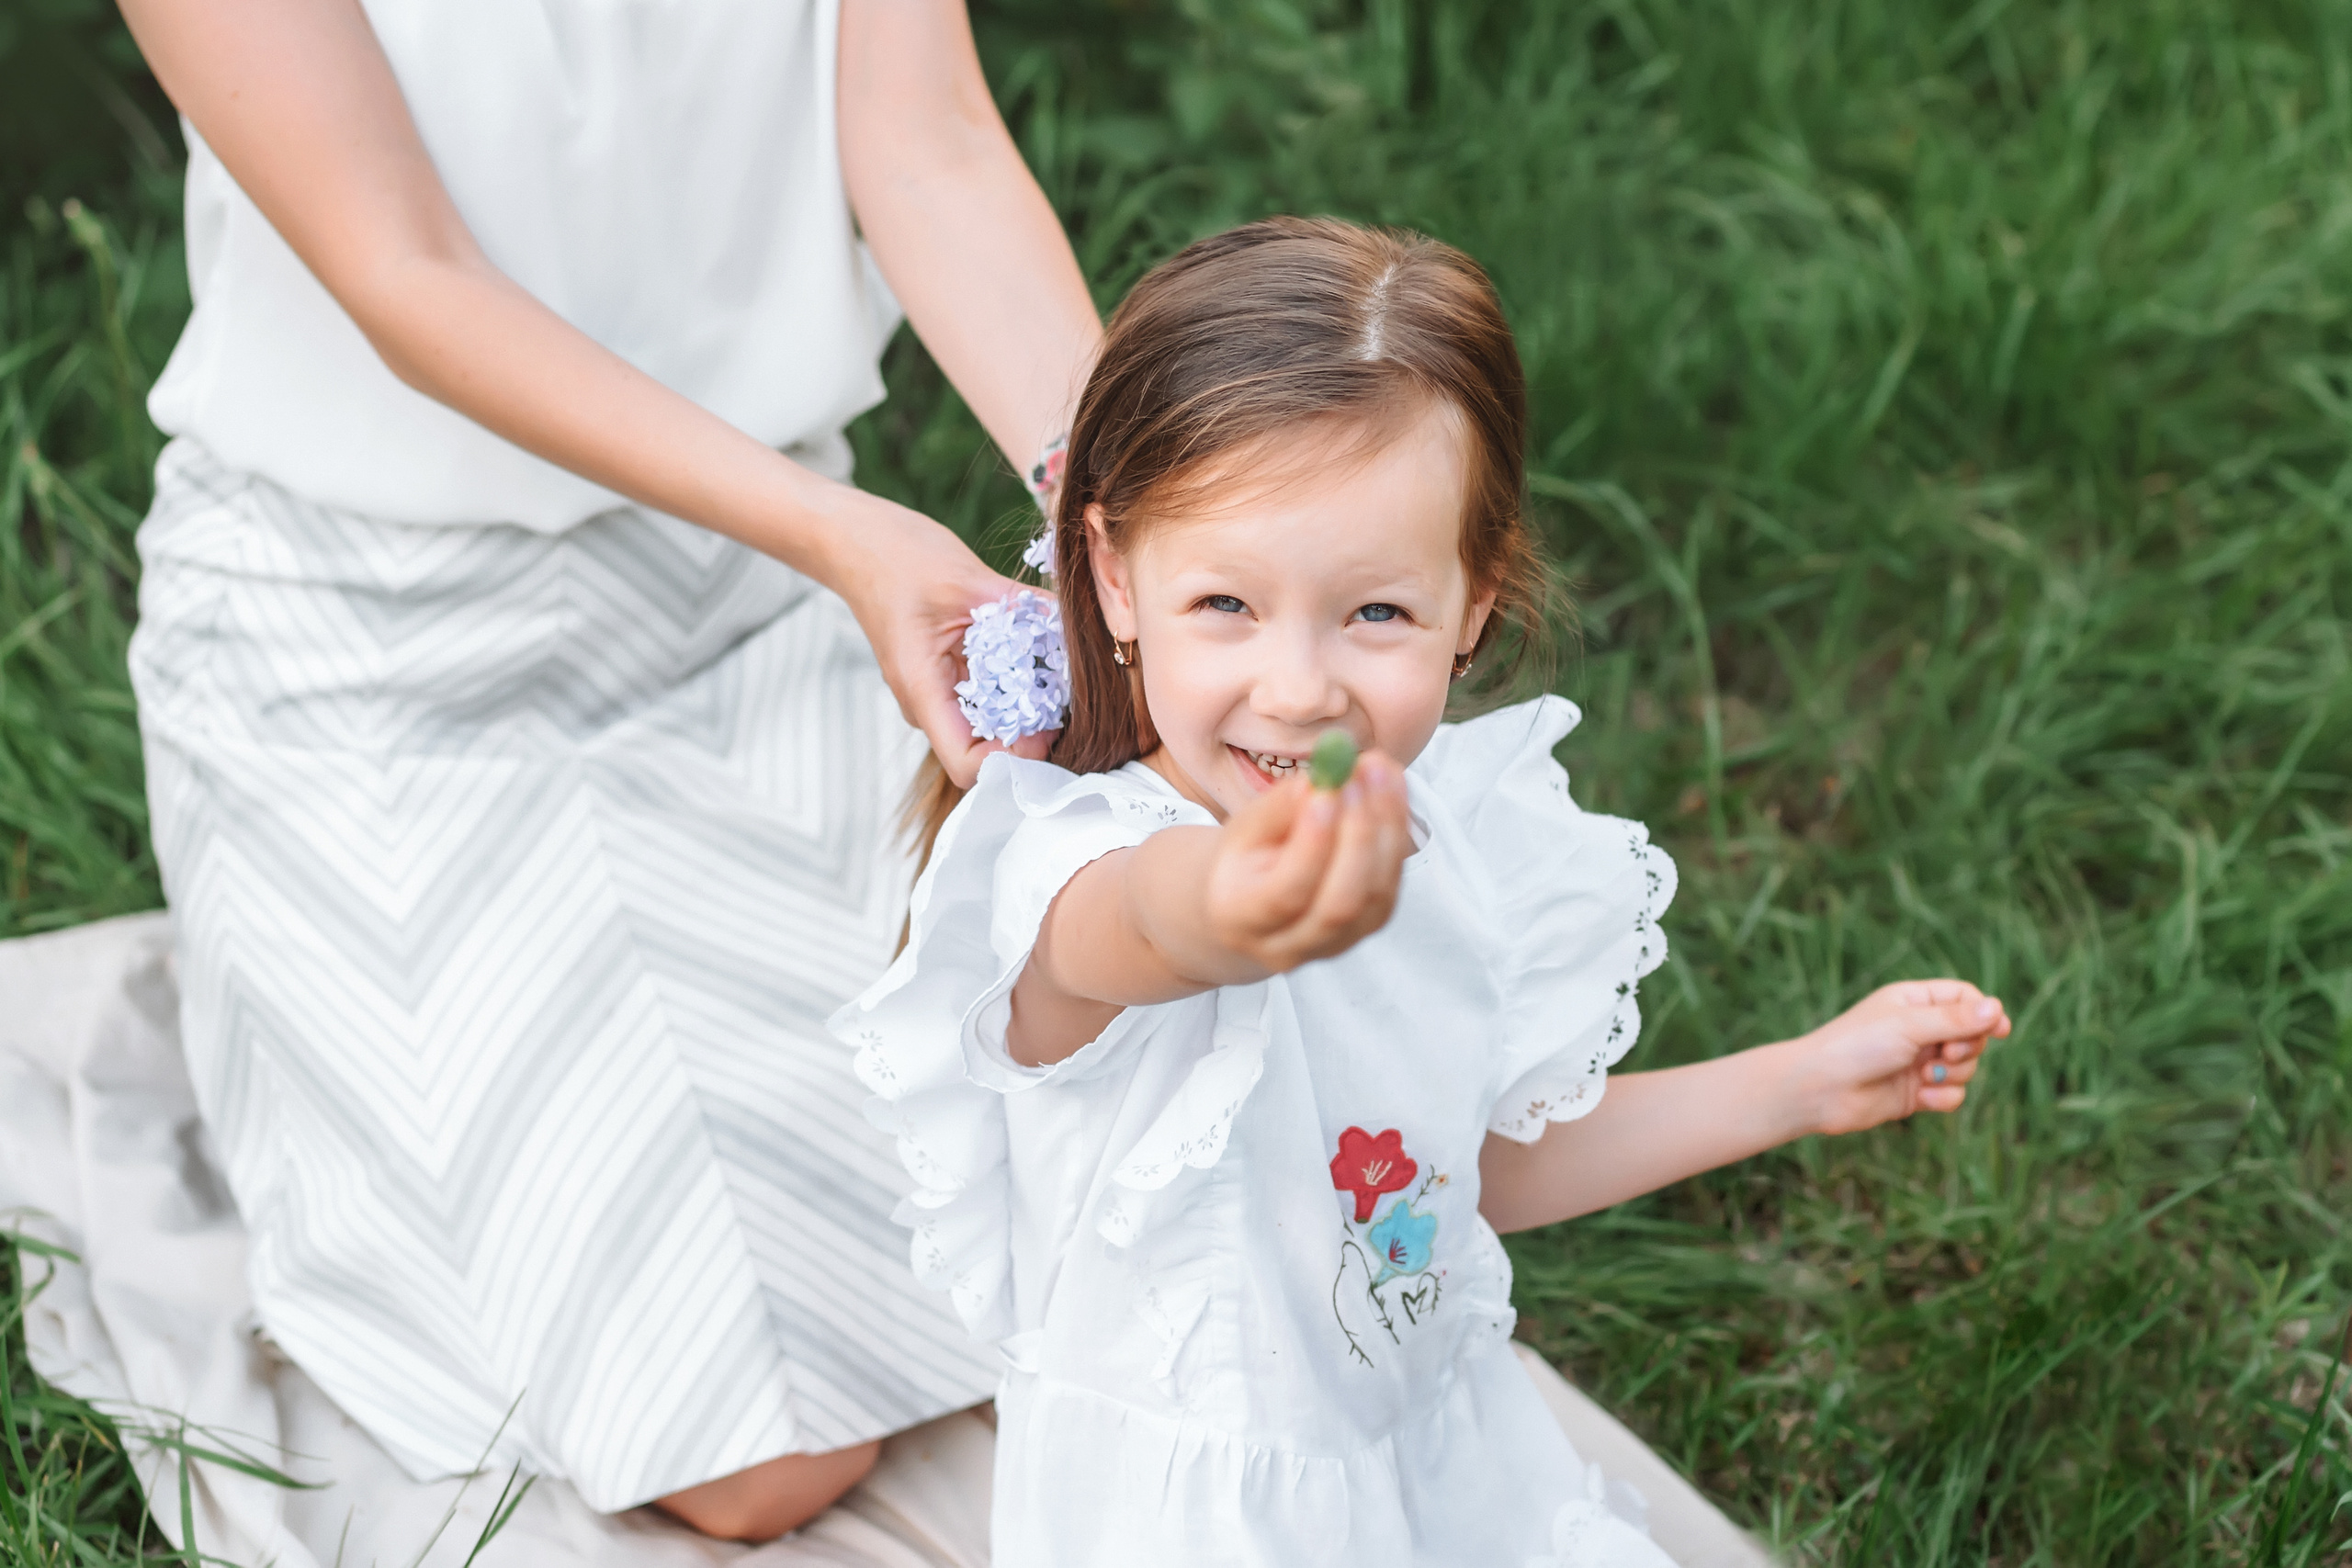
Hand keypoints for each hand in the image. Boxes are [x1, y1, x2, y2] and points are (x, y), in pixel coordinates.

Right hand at [825, 489, 1055, 786]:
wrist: (857, 541)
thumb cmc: (896, 556)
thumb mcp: (969, 579)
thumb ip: (1025, 608)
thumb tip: (1081, 627)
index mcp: (923, 689)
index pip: (968, 766)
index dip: (1014, 761)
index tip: (1050, 726)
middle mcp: (928, 702)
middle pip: (985, 750)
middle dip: (1029, 733)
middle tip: (1070, 700)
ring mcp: (936, 690)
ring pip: (989, 723)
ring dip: (1025, 707)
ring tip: (1058, 676)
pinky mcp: (947, 673)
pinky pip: (987, 694)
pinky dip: (1015, 682)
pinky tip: (1037, 655)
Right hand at [1197, 752, 1411, 976]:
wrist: (1254, 903)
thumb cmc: (1245, 860)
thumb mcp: (1244, 829)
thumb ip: (1278, 808)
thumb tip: (1323, 780)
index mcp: (1241, 918)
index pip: (1286, 894)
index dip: (1313, 843)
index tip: (1328, 790)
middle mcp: (1288, 945)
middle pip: (1339, 904)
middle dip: (1359, 833)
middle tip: (1363, 773)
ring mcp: (1334, 946)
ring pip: (1375, 896)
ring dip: (1385, 826)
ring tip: (1378, 770)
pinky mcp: (1367, 930)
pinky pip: (1391, 885)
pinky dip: (1396, 833)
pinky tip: (1390, 791)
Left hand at [1791, 979, 2011, 1136]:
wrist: (1820, 1090)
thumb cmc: (1857, 1046)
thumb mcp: (1909, 1025)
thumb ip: (1955, 1020)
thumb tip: (1997, 1008)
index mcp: (1913, 1001)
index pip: (1964, 998)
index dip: (1985, 1012)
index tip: (2000, 1029)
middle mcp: (1918, 1029)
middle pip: (1972, 1034)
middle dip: (1967, 1047)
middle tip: (1945, 1054)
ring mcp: (1918, 1062)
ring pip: (1966, 1066)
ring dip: (1955, 1074)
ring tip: (1925, 1076)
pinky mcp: (1916, 1093)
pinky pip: (1952, 1094)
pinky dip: (1944, 1096)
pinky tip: (1923, 1097)